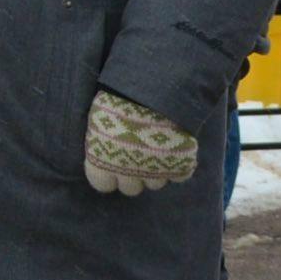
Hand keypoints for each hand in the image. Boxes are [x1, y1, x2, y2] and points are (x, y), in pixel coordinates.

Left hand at [83, 90, 198, 196]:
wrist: (152, 91)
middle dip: (133, 173)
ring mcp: (153, 173)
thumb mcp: (100, 117)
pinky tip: (175, 152)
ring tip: (157, 148)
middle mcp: (126, 174)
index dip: (108, 174)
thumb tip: (102, 142)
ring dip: (155, 169)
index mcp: (102, 164)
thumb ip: (102, 137)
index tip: (112, 162)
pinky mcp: (178, 166)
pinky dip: (179, 166)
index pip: (102, 184)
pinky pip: (179, 175)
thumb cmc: (118, 102)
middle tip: (136, 153)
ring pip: (155, 184)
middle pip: (131, 188)